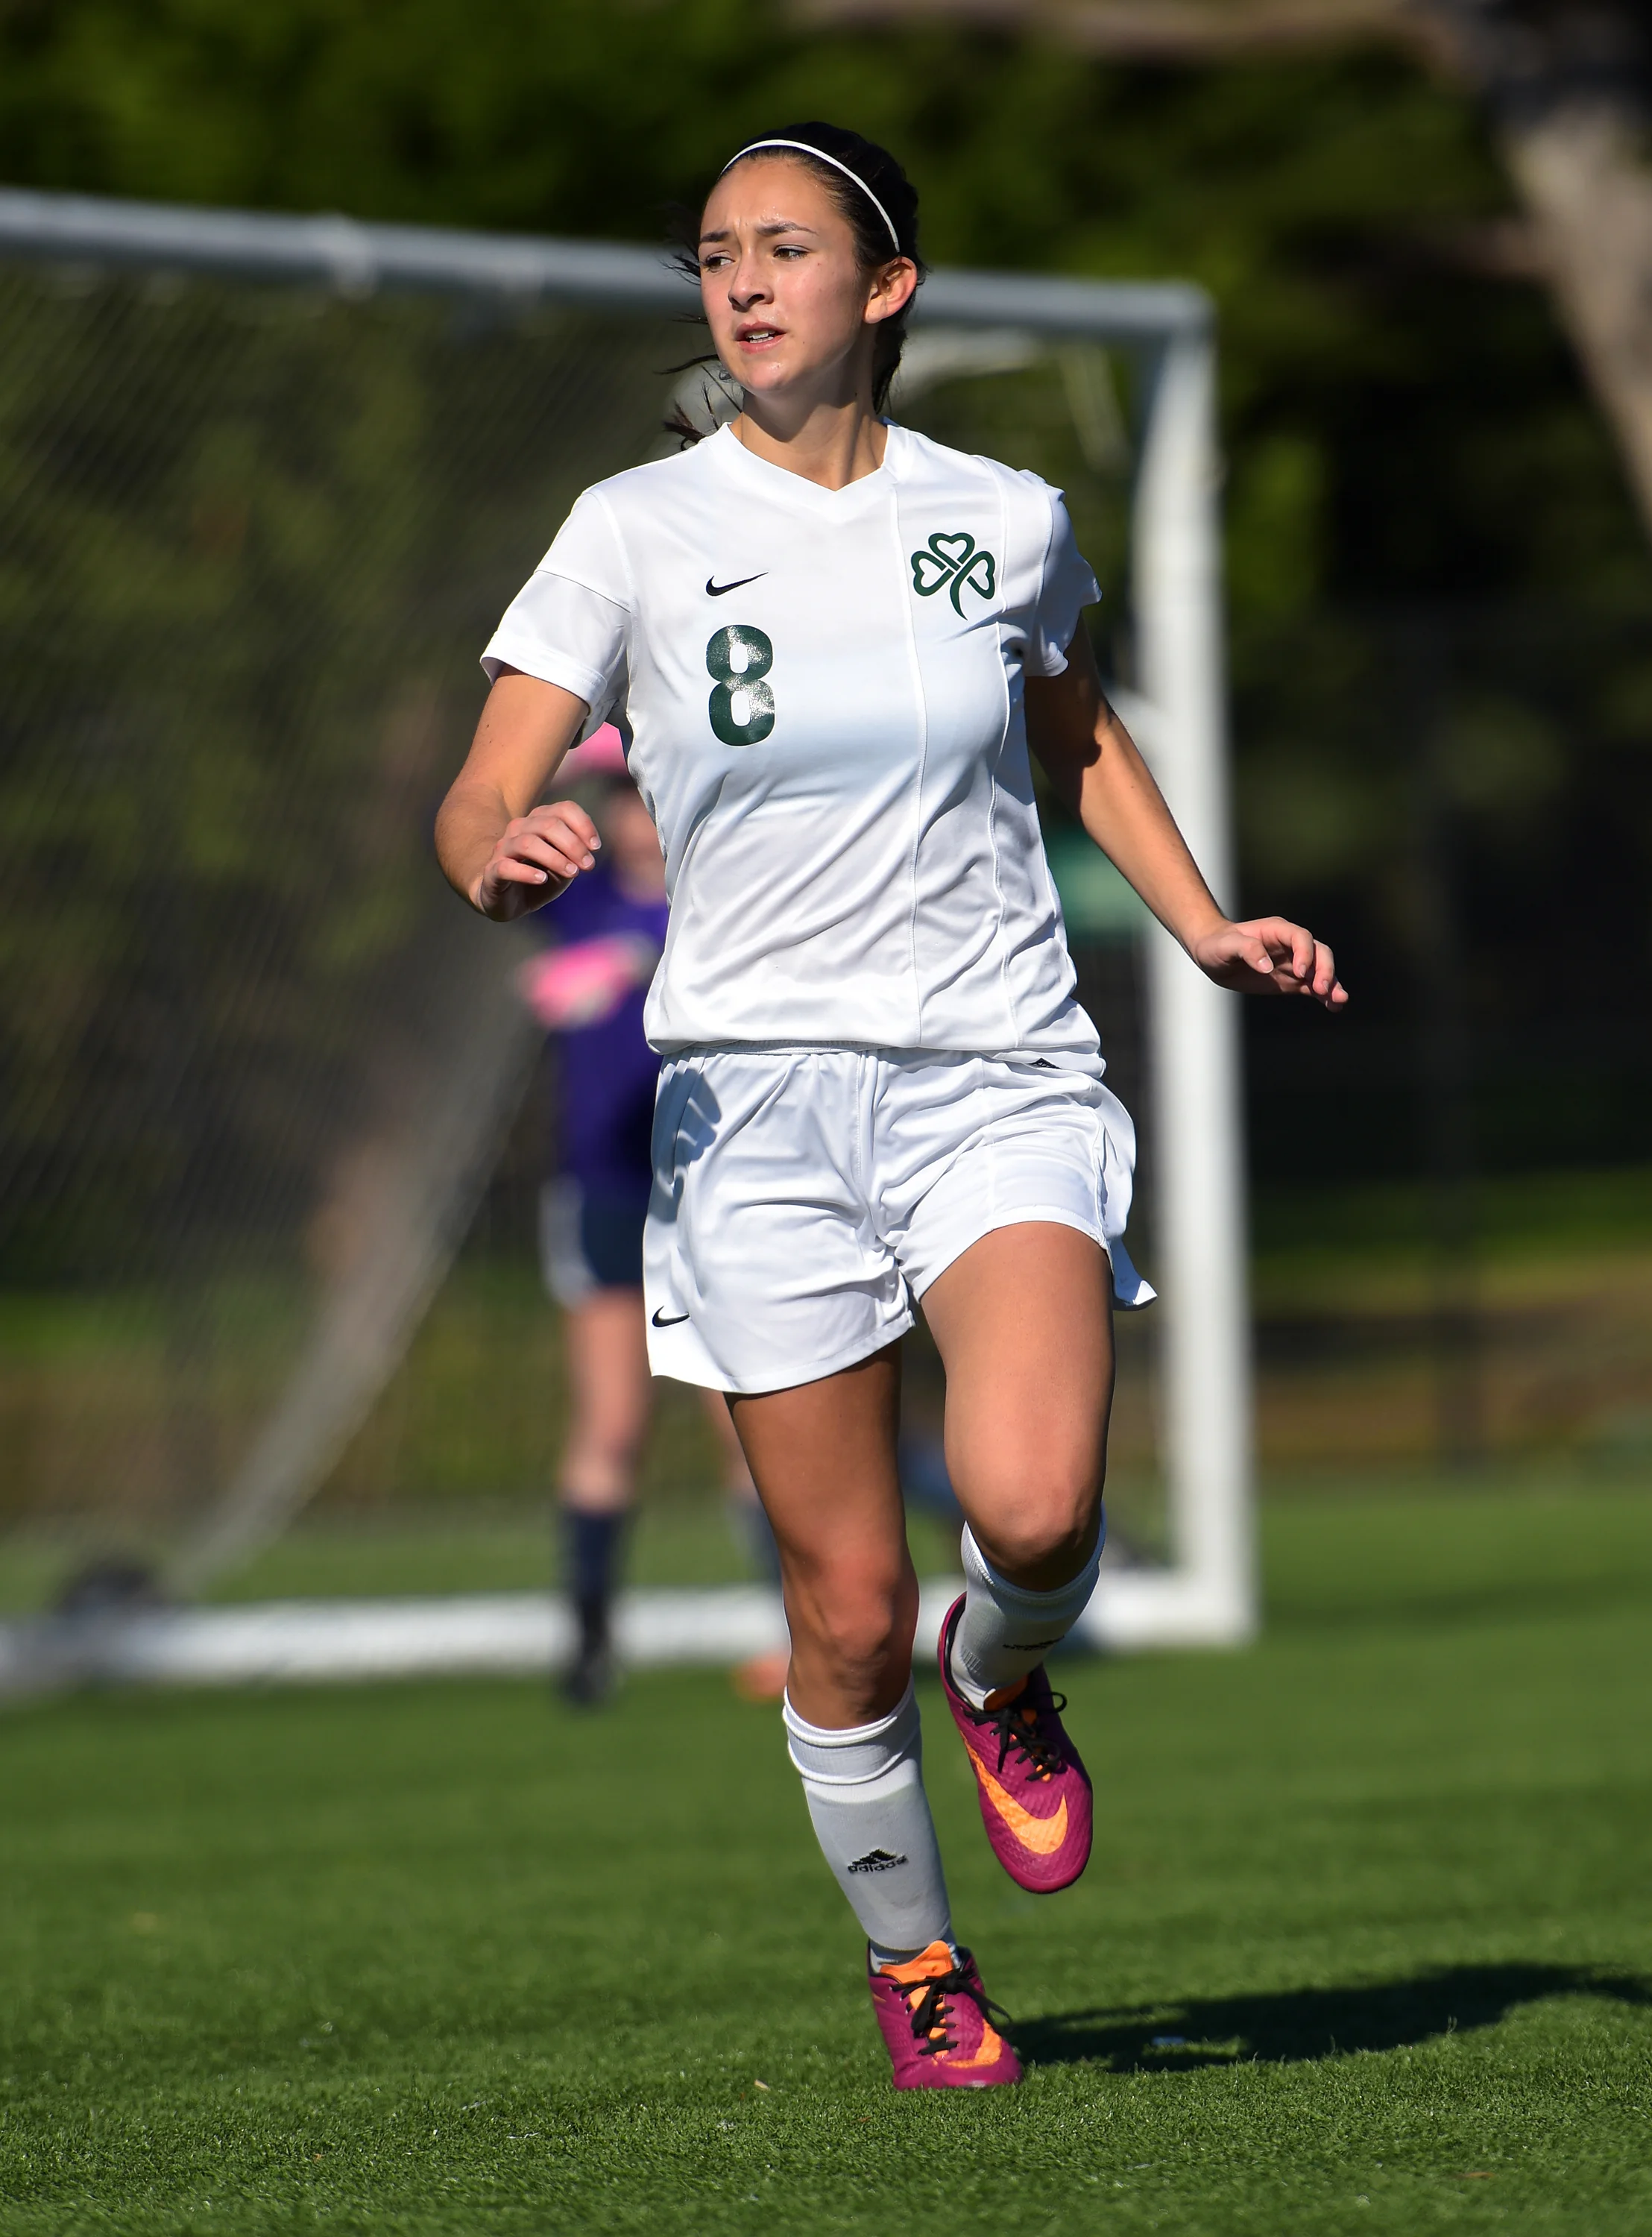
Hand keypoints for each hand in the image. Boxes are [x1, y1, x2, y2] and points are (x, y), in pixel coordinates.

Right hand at [471, 801, 600, 919]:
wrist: (506, 900)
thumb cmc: (539, 878)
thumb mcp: (564, 866)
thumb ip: (575, 855)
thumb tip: (589, 849)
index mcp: (539, 821)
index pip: (564, 809)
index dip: (583, 825)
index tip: (596, 847)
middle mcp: (520, 828)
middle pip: (548, 824)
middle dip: (573, 844)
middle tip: (588, 865)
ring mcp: (503, 848)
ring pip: (528, 843)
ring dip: (555, 858)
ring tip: (572, 872)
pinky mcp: (493, 871)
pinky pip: (507, 866)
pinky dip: (527, 872)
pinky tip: (542, 879)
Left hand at [1189, 917, 1347, 1008]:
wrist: (1213, 955)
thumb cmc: (1218, 945)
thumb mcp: (1226, 946)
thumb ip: (1246, 950)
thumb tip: (1267, 967)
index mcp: (1277, 931)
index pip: (1301, 938)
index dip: (1305, 953)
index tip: (1300, 972)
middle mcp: (1291, 946)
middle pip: (1319, 953)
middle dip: (1324, 970)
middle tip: (1321, 988)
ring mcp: (1294, 964)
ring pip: (1321, 971)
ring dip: (1331, 984)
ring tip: (1340, 1001)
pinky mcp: (1292, 981)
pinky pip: (1313, 988)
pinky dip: (1325, 996)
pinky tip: (1335, 1007)